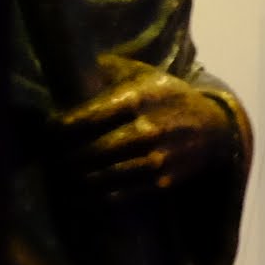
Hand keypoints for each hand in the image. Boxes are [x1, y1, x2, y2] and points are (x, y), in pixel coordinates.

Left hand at [62, 57, 244, 199]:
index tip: (48, 130)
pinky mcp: (163, 181)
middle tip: (50, 155)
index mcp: (137, 99)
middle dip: (62, 156)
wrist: (215, 128)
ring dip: (75, 178)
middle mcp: (148, 130)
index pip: (83, 120)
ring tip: (62, 173)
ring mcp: (157, 158)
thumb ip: (104, 70)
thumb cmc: (166, 97)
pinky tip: (80, 191)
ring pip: (101, 176)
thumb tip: (65, 67)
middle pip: (88, 152)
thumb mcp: (141, 75)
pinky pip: (119, 194)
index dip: (57, 129)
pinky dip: (94, 196)